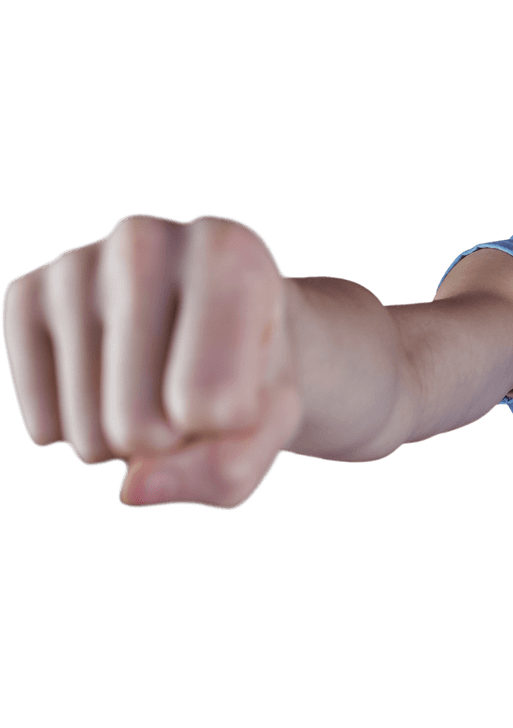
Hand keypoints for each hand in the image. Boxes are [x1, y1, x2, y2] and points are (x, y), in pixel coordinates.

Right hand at [3, 215, 303, 507]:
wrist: (224, 331)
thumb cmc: (255, 374)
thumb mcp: (272, 425)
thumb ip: (228, 468)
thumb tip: (133, 488)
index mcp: (230, 251)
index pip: (210, 403)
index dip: (233, 425)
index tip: (249, 380)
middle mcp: (146, 239)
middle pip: (140, 427)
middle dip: (175, 442)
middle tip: (197, 391)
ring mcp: (77, 262)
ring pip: (89, 435)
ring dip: (128, 444)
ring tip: (159, 385)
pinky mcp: (26, 295)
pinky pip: (44, 426)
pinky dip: (81, 431)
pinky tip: (112, 383)